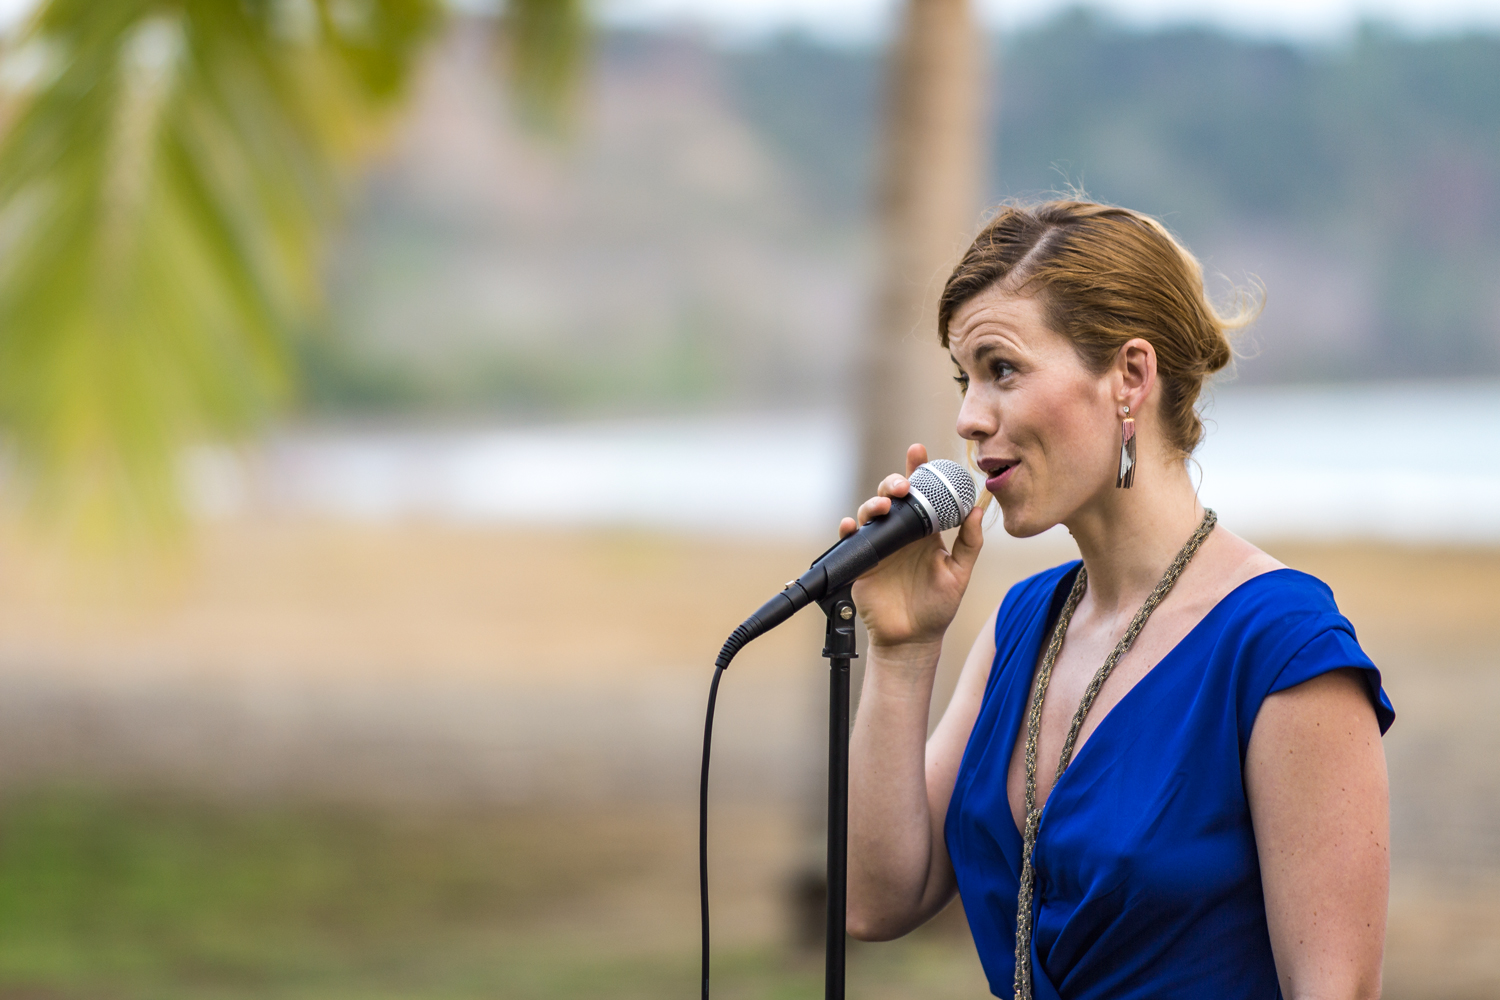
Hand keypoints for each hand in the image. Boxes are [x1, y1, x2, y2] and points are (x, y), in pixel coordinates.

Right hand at [839, 443, 983, 652]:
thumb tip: (977, 510)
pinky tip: (852, 524)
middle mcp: (901, 533)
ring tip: (885, 505)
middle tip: (904, 485)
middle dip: (894, 482)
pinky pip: (851, 538)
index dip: (919, 470)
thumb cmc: (937, 607)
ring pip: (871, 512)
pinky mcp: (862, 560)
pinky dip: (849, 528)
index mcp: (925, 531)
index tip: (920, 452)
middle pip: (892, 496)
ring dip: (875, 502)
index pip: (922, 494)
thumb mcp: (959, 574)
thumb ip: (970, 543)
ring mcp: (880, 545)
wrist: (912, 639)